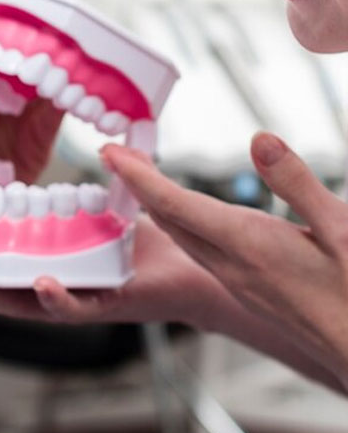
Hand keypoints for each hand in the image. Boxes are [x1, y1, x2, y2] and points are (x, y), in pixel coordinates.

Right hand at [0, 214, 223, 328]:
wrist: (188, 270)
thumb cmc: (139, 246)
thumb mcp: (95, 215)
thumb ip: (73, 194)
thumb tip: (76, 148)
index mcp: (35, 266)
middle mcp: (45, 288)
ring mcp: (69, 300)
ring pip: (16, 304)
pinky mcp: (102, 306)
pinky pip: (74, 307)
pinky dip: (56, 298)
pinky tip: (39, 284)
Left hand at [98, 134, 347, 388]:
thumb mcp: (344, 231)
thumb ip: (298, 184)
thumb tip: (258, 139)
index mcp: (249, 247)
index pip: (174, 205)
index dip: (137, 176)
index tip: (108, 152)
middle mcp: (234, 267)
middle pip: (168, 221)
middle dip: (137, 186)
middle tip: (115, 156)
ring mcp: (241, 284)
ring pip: (184, 239)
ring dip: (158, 207)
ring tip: (141, 179)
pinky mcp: (253, 293)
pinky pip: (201, 253)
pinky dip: (182, 226)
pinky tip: (189, 219)